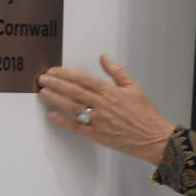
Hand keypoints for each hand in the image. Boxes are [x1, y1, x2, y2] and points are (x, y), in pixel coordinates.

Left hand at [38, 55, 175, 163]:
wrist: (153, 137)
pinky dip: (63, 121)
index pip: (83, 79)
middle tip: (42, 79)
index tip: (54, 71)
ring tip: (43, 93)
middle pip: (74, 92)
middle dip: (56, 84)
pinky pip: (76, 127)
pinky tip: (52, 115)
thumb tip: (104, 57)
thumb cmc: (145, 113)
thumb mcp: (134, 87)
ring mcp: (99, 121)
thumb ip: (116, 71)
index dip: (66, 74)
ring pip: (72, 107)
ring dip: (56, 99)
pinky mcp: (97, 135)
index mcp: (111, 92)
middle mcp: (102, 105)